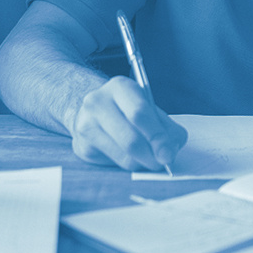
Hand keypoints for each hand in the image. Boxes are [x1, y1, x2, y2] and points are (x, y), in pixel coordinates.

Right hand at [68, 76, 186, 170]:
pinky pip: (113, 163)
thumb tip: (171, 150)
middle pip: (130, 139)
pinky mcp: (82, 146)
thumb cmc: (127, 109)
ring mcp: (86, 124)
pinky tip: (131, 157)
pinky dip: (128, 166)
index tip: (169, 154)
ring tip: (149, 160)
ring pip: (123, 156)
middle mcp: (98, 103)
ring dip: (142, 163)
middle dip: (152, 156)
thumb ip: (165, 126)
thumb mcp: (148, 107)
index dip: (158, 137)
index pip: (140, 114)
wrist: (92, 111)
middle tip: (163, 163)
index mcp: (119, 87)